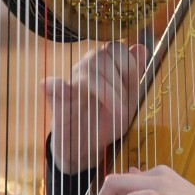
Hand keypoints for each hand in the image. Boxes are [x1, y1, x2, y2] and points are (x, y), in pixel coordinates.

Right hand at [43, 42, 147, 173]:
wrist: (86, 148)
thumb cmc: (107, 120)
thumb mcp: (129, 100)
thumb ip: (135, 74)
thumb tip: (141, 47)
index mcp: (103, 65)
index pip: (116, 47)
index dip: (129, 65)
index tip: (134, 89)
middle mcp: (86, 69)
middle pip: (102, 54)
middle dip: (119, 80)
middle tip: (125, 106)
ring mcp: (70, 82)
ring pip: (87, 70)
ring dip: (106, 91)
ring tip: (117, 111)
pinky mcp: (55, 98)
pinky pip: (53, 85)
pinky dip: (59, 86)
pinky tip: (67, 94)